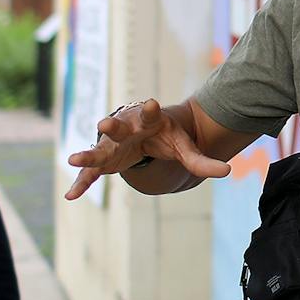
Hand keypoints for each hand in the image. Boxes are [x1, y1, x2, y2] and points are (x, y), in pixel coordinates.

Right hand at [64, 98, 230, 199]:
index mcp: (149, 121)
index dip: (151, 109)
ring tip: (72, 159)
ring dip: (87, 154)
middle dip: (112, 126)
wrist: (145, 131)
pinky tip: (71, 196)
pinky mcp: (104, 160)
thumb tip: (228, 171)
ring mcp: (112, 145)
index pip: (150, 113)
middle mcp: (127, 129)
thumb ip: (202, 161)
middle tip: (105, 124)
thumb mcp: (184, 148)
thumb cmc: (165, 136)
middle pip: (119, 126)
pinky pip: (91, 173)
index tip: (152, 103)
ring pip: (99, 149)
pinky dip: (82, 183)